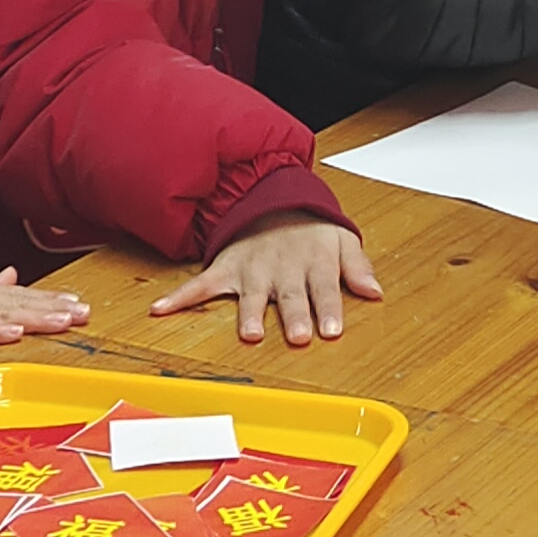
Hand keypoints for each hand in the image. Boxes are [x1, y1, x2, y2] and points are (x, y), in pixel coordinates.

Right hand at [0, 267, 92, 344]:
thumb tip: (13, 275)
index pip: (22, 294)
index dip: (50, 299)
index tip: (77, 304)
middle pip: (19, 302)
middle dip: (52, 307)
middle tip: (81, 313)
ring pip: (3, 313)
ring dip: (34, 317)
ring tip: (60, 321)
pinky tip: (15, 334)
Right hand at [153, 211, 384, 346]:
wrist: (271, 200)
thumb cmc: (311, 229)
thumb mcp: (342, 240)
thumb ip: (358, 268)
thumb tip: (376, 292)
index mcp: (314, 262)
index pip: (325, 287)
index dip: (330, 308)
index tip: (333, 330)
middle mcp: (283, 267)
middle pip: (291, 295)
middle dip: (296, 315)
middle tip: (300, 336)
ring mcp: (252, 269)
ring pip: (252, 294)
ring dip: (251, 313)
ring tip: (251, 333)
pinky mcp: (226, 269)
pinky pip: (200, 284)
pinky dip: (180, 298)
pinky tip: (161, 311)